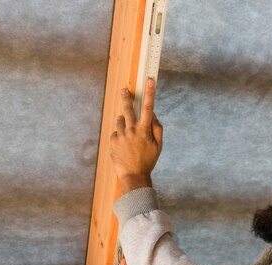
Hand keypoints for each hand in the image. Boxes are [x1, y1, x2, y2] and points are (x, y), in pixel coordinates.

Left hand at [110, 78, 163, 192]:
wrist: (133, 176)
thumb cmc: (148, 161)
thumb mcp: (158, 146)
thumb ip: (157, 128)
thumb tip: (153, 115)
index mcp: (145, 131)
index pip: (149, 108)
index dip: (150, 93)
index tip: (150, 80)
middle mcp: (132, 131)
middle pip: (128, 108)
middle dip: (127, 97)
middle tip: (124, 90)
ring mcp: (121, 135)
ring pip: (121, 120)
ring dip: (124, 123)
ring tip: (129, 136)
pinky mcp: (113, 141)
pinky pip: (116, 132)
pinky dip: (120, 135)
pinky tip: (124, 146)